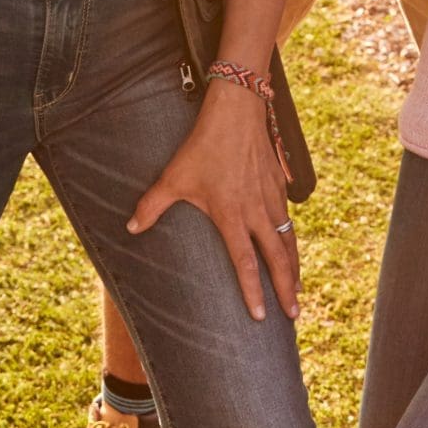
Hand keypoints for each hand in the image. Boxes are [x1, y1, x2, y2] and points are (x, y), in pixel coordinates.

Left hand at [127, 82, 297, 323]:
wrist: (236, 111)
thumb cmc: (203, 145)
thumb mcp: (174, 177)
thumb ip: (152, 205)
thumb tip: (129, 228)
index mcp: (231, 214)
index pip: (245, 262)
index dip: (253, 291)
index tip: (260, 316)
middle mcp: (256, 211)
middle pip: (277, 258)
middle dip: (286, 289)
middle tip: (294, 314)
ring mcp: (271, 197)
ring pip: (288, 240)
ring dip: (294, 267)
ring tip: (297, 289)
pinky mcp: (279, 184)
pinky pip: (288, 218)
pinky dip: (292, 238)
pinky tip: (292, 247)